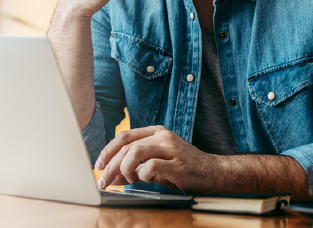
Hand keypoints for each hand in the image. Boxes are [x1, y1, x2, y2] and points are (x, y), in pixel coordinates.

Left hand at [95, 126, 217, 192]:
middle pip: (127, 145)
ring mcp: (170, 148)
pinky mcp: (177, 164)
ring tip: (127, 179)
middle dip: (111, 164)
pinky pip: (150, 166)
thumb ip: (134, 168)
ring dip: (124, 168)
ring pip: (135, 152)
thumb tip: (111, 176)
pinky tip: (145, 180)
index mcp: (155, 132)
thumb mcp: (155, 166)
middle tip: (103, 179)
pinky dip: (142, 174)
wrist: (213, 172)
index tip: (99, 164)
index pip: (125, 136)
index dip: (108, 150)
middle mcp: (162, 136)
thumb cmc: (183, 169)